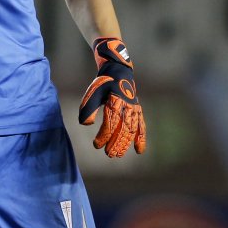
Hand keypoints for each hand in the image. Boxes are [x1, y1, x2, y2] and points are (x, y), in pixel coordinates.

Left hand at [78, 37, 146, 157]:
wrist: (119, 72)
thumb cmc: (103, 83)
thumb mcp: (93, 92)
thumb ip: (88, 108)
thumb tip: (85, 124)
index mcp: (115, 100)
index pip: (110, 122)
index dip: (104, 135)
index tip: (96, 145)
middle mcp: (127, 105)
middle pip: (123, 128)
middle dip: (116, 143)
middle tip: (109, 154)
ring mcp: (134, 109)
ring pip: (132, 129)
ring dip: (125, 143)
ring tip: (118, 155)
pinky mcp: (137, 111)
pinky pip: (141, 126)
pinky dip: (141, 138)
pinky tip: (139, 151)